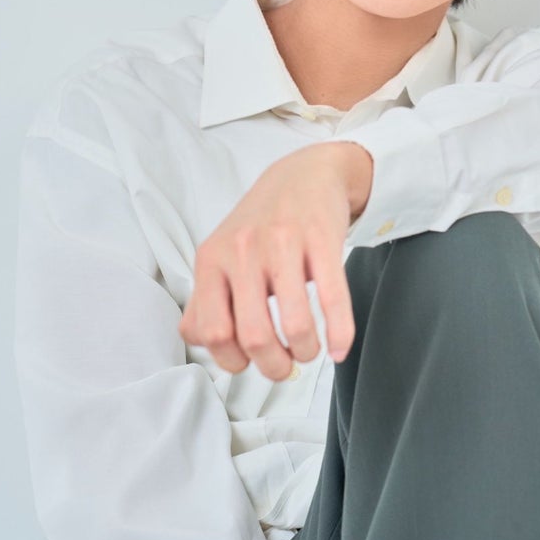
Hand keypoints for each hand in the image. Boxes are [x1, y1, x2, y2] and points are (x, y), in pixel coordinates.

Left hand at [178, 141, 372, 379]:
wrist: (304, 173)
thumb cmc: (260, 223)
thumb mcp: (221, 254)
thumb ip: (204, 300)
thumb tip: (200, 340)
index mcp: (212, 259)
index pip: (212, 332)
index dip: (232, 360)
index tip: (249, 362)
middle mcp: (243, 250)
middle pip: (254, 335)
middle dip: (273, 366)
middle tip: (284, 365)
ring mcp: (283, 243)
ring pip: (294, 323)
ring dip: (305, 351)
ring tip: (309, 350)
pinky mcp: (321, 238)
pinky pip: (332, 298)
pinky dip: (339, 333)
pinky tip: (338, 347)